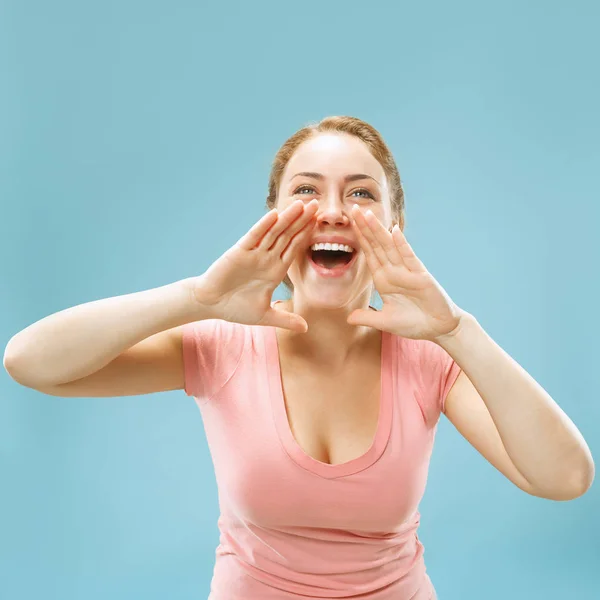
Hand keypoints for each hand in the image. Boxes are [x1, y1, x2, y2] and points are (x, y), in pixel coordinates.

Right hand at [186, 199, 318, 331]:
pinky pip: (253, 236)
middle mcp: (266, 258)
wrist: (209, 305)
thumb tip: (306, 328)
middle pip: (288, 236)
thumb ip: (285, 320)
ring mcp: (253, 253)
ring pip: (274, 232)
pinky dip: (263, 226)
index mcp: (275, 271)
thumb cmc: (234, 308)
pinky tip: (274, 215)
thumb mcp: (265, 316)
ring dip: (288, 218)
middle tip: (318, 205)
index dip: (307, 236)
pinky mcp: (239, 252)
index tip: (321, 224)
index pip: (295, 249)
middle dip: (302, 221)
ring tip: (302, 204)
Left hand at [347, 205, 466, 342]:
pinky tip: (394, 231)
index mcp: (383, 279)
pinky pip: (409, 257)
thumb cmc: (414, 322)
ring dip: (379, 230)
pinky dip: (402, 244)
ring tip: (367, 214)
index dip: (358, 239)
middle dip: (364, 227)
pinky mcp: (421, 275)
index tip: (347, 224)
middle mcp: (394, 271)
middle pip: (376, 245)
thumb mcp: (386, 322)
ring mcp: (407, 271)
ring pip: (389, 247)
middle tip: (352, 208)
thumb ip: (367, 318)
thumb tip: (348, 319)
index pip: (368, 254)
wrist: (439, 328)